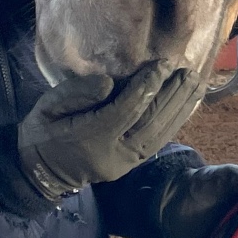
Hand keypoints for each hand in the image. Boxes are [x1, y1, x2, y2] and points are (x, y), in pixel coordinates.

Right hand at [16, 62, 196, 202]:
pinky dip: (175, 122)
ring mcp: (124, 163)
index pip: (126, 110)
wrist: (40, 172)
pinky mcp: (131, 166)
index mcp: (88, 139)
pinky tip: (186, 105)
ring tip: (196, 84)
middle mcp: (112, 154)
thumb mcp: (47, 107)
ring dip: (180, 108)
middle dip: (172, 95)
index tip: (162, 64)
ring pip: (160, 134)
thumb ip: (76, 93)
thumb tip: (110, 83)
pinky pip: (158, 143)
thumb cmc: (43, 132)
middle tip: (188, 71)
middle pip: (149, 122)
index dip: (147, 86)